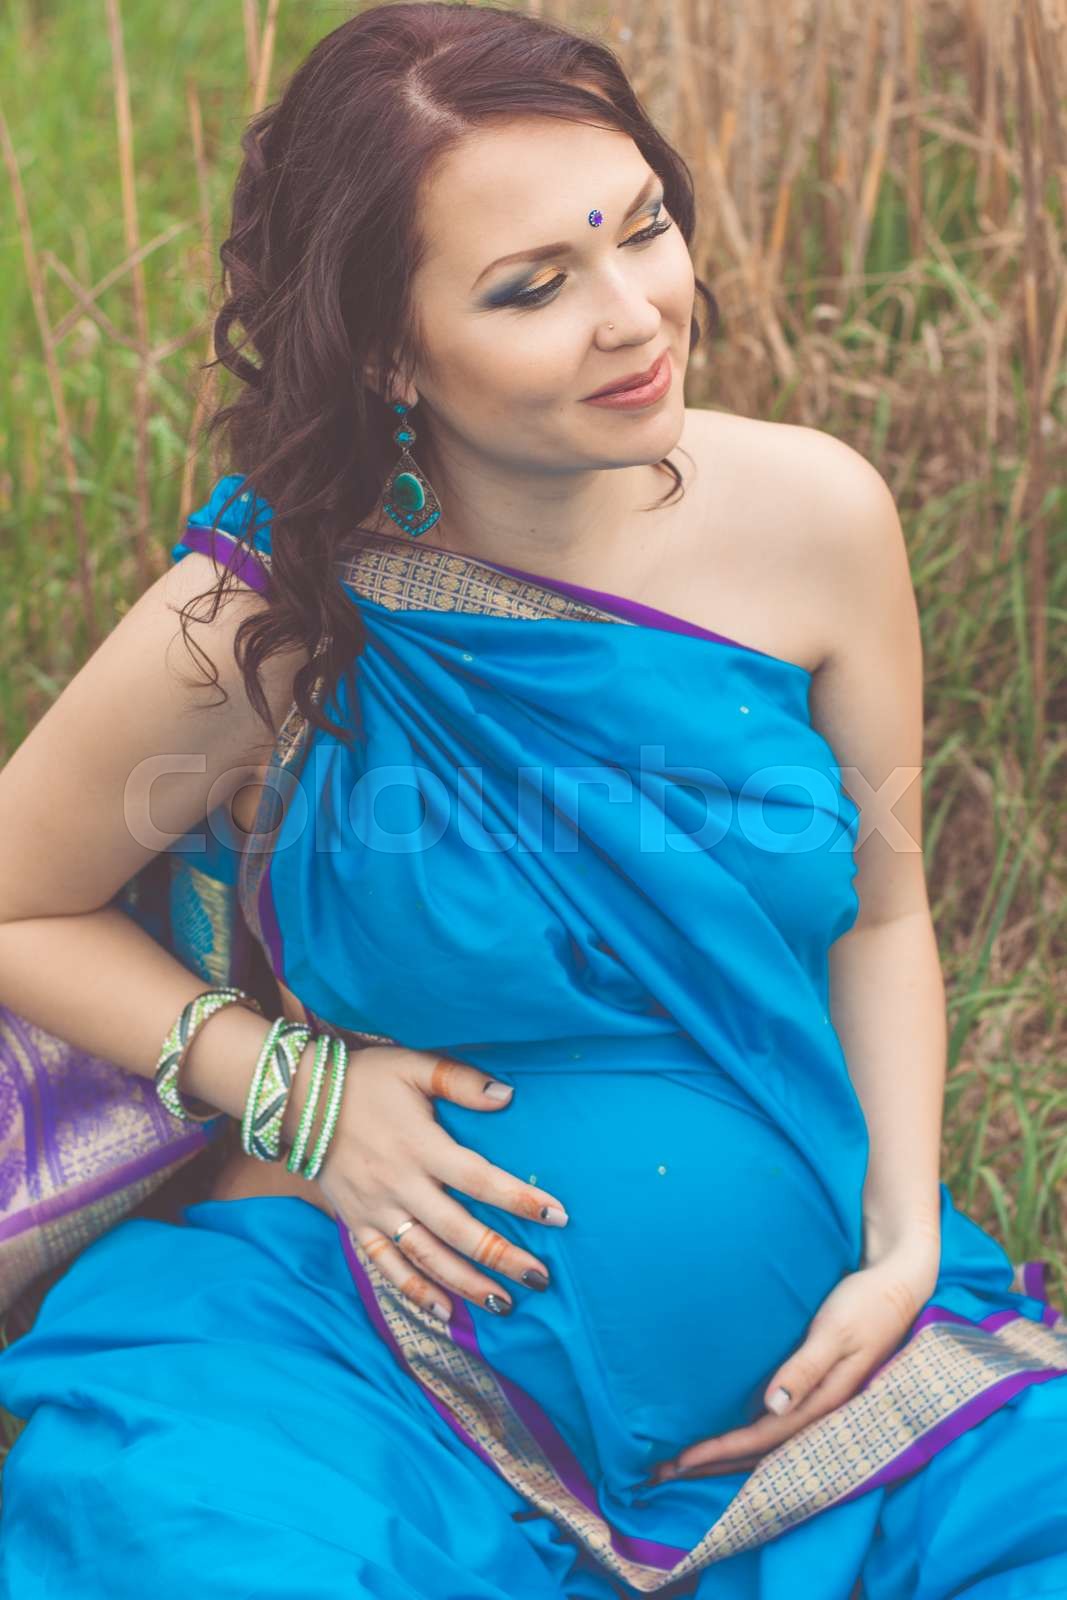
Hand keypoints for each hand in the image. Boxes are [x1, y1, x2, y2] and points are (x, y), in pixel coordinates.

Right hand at [314, 1045, 568, 1321]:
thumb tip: (507, 1095)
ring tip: (503, 1303)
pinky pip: (385, 1266)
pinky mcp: (357, 1224)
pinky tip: (444, 1312)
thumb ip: (460, 1081)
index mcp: (421, 1146)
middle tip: (540, 1277)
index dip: (518, 1199)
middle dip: (502, 1256)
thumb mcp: (413, 1066)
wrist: (299, 1099)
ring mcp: (376, 1209)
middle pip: (458, 1230)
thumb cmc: (366, 1079)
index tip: (557, 1216)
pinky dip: (413, 1291)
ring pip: (426, 1256)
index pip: (479, 1179)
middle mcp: (400, 1184)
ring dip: (465, 1283)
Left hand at [645, 1242, 939, 1483]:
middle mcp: (820, 1413)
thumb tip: (772, 1407)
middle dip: (712, 1466)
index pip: (762, 1439)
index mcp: (824, 1403)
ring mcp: (819, 1406)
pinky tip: (724, 1440)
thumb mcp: (834, 1332)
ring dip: (724, 1458)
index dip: (720, 1451)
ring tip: (681, 1466)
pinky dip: (744, 1440)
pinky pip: (774, 1429)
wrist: (895, 1288)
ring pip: (765, 1445)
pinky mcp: (815, 1393)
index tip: (680, 1461)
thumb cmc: (862, 1305)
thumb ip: (805, 1368)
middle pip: (759, 1453)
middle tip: (661, 1472)